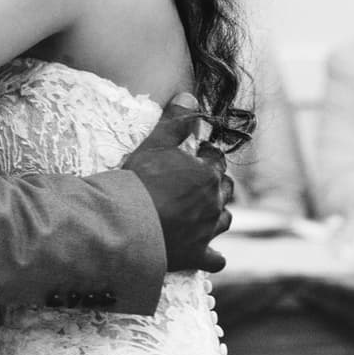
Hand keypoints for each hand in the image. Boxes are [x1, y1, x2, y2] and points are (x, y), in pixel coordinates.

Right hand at [122, 93, 230, 273]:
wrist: (128, 225)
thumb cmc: (140, 182)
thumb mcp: (154, 144)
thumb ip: (175, 121)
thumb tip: (190, 95)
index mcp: (206, 173)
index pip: (214, 158)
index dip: (204, 155)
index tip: (193, 154)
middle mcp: (213, 201)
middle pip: (225, 187)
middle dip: (215, 182)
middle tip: (197, 180)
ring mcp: (207, 231)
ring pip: (225, 219)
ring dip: (218, 214)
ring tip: (205, 211)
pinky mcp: (197, 255)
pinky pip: (214, 259)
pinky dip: (213, 256)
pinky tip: (210, 255)